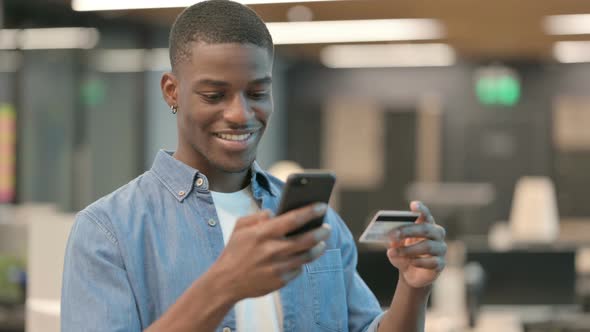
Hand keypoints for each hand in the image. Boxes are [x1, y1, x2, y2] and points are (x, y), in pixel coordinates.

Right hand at [214, 203, 330, 300]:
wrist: (225, 283)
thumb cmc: (234, 252)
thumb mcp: (240, 228)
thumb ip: (257, 216)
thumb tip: (275, 213)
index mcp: (263, 233)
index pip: (293, 219)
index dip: (310, 211)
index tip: (322, 205)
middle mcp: (272, 250)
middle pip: (306, 239)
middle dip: (321, 231)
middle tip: (327, 227)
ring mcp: (277, 267)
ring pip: (307, 256)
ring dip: (317, 248)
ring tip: (321, 242)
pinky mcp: (280, 281)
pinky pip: (297, 269)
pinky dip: (300, 262)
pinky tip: (302, 257)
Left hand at [387, 201, 446, 288]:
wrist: (411, 275)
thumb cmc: (404, 254)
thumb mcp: (396, 247)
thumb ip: (394, 242)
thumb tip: (392, 241)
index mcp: (426, 225)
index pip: (426, 215)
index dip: (421, 209)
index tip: (413, 204)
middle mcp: (436, 234)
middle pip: (425, 229)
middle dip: (408, 231)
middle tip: (393, 235)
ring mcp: (441, 249)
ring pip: (428, 246)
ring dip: (409, 249)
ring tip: (394, 252)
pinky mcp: (441, 263)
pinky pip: (432, 262)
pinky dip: (419, 262)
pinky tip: (410, 262)